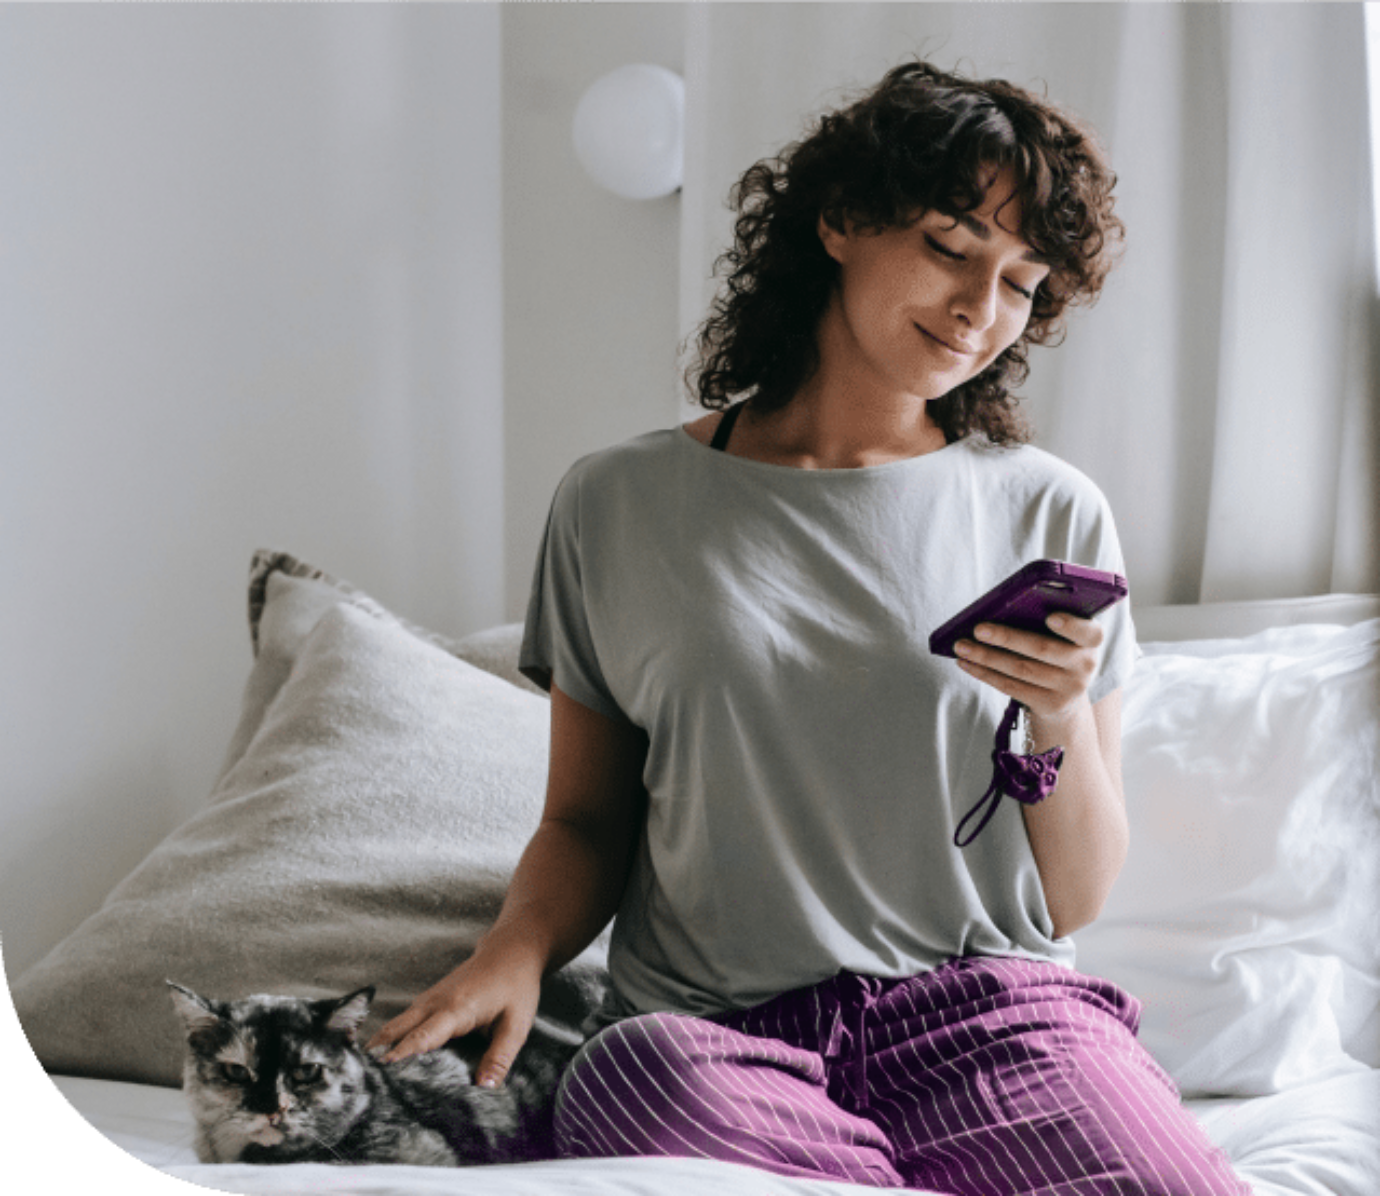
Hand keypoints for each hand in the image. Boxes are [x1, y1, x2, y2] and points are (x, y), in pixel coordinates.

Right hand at [365, 945, 541, 1087]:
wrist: (510, 950)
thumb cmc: (515, 985)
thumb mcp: (516, 1024)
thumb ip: (499, 1058)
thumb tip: (484, 1090)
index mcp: (455, 1009)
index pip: (421, 1037)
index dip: (400, 1058)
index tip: (379, 1077)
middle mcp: (434, 1003)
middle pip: (396, 1031)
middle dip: (377, 1058)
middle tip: (360, 1087)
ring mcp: (428, 1000)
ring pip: (395, 1026)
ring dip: (379, 1049)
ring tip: (364, 1080)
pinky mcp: (428, 1001)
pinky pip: (402, 1022)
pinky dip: (389, 1040)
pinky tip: (384, 1060)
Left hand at [952, 613, 1101, 729]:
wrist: (1067, 694)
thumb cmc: (1057, 648)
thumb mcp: (1064, 634)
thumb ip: (1046, 619)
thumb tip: (1000, 609)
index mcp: (1092, 640)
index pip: (1090, 632)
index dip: (1071, 625)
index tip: (1051, 617)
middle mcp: (1085, 665)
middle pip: (1043, 649)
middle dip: (1007, 638)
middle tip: (978, 628)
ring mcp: (1068, 688)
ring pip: (1020, 669)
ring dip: (986, 657)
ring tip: (962, 646)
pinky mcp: (1049, 704)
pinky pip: (1011, 686)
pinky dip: (985, 673)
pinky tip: (967, 663)